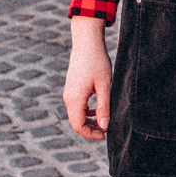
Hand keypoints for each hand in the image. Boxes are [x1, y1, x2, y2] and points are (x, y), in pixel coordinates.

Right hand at [65, 17, 111, 140]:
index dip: (91, 134)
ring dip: (89, 121)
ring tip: (105, 120)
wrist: (87, 42)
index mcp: (75, 99)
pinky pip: (77, 106)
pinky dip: (87, 112)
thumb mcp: (104, 86)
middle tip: (107, 130)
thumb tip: (104, 127)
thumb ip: (104, 107)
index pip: (78, 126)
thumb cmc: (97, 62)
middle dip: (91, 129)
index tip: (105, 134)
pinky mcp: (72, 88)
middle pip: (76, 122)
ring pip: (77, 115)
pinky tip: (99, 109)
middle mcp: (68, 98)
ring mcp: (69, 92)